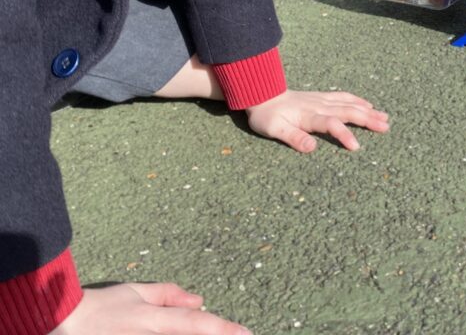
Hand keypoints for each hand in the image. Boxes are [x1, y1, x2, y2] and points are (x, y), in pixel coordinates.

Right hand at [53, 283, 248, 334]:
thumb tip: (198, 299)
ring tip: (211, 331)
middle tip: (232, 333)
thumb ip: (168, 295)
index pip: (200, 325)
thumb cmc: (98, 307)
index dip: (226, 330)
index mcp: (156, 321)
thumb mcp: (135, 292)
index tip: (247, 334)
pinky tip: (169, 333)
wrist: (60, 326)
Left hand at [245, 89, 389, 152]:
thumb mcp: (274, 130)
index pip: (331, 124)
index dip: (344, 135)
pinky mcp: (322, 97)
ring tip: (385, 118)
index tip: (356, 147)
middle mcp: (319, 106)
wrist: (262, 93)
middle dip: (368, 120)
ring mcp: (322, 100)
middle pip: (348, 112)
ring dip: (368, 111)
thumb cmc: (267, 116)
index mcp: (309, 116)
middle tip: (386, 128)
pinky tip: (367, 105)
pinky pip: (343, 97)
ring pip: (349, 104)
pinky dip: (357, 100)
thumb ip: (294, 138)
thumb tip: (312, 148)